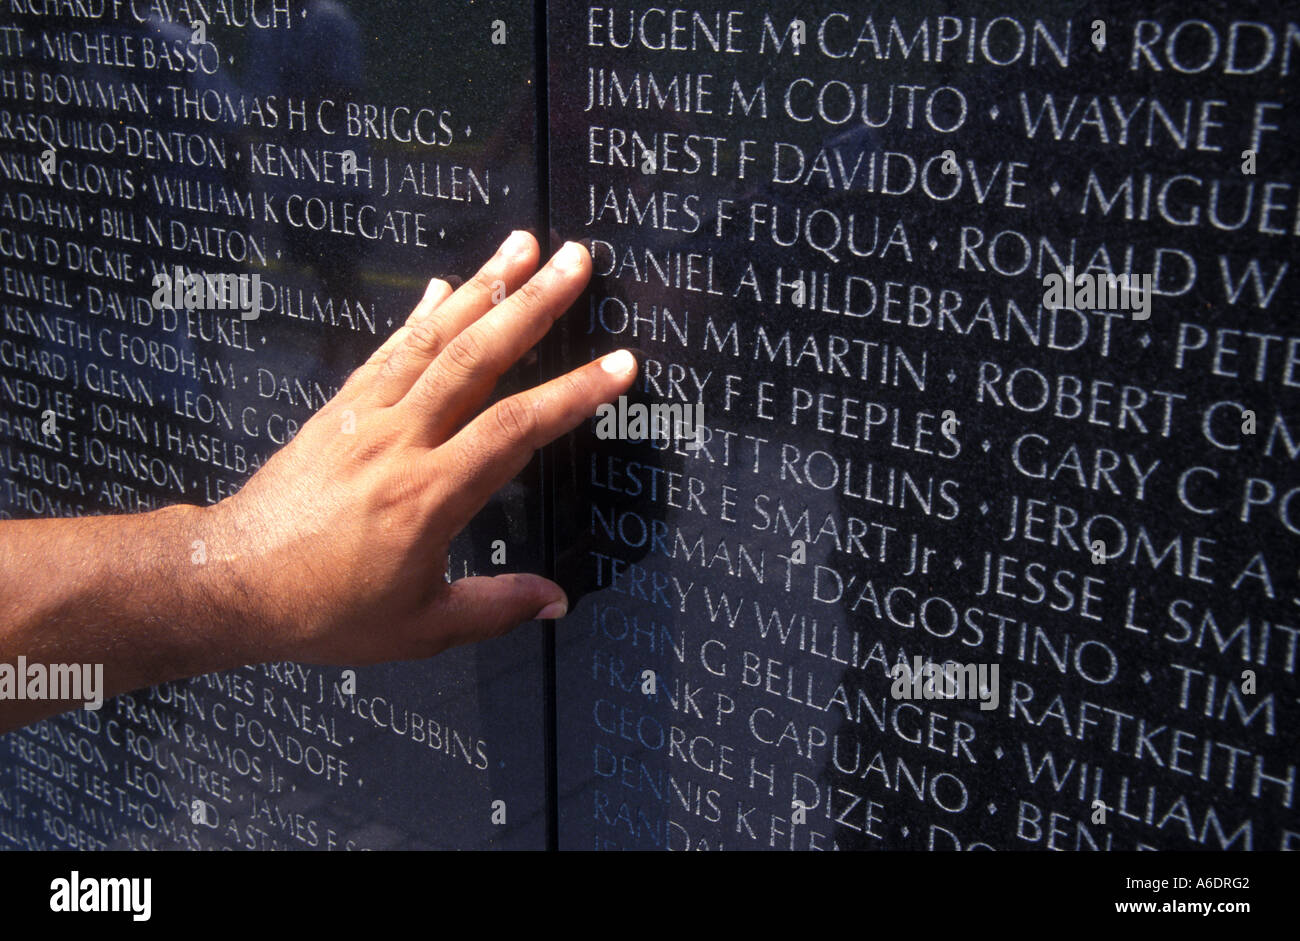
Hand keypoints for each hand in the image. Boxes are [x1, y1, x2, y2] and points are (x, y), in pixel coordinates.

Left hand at [207, 232, 633, 665]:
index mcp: (428, 496)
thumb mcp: (419, 628)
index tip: (619, 363)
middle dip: (532, 303)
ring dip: (482, 287)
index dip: (573, 393)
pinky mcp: (338, 410)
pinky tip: (443, 286)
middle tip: (575, 260)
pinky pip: (386, 350)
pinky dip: (420, 315)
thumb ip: (494, 608)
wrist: (228, 581)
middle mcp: (399, 441)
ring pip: (432, 339)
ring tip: (523, 243)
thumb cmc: (323, 611)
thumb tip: (555, 601)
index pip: (515, 428)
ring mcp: (365, 417)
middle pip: (476, 357)